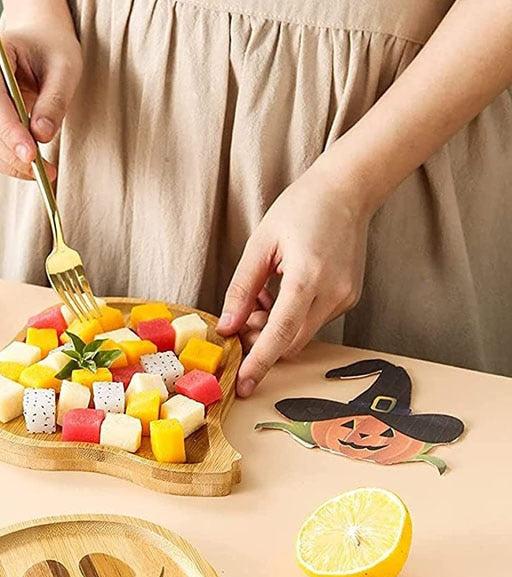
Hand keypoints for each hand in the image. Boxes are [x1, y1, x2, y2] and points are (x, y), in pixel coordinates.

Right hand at [0, 21, 81, 179]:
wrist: (39, 37)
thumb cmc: (52, 47)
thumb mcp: (65, 69)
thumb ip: (54, 102)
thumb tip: (41, 136)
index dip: (10, 132)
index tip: (32, 155)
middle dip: (12, 155)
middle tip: (44, 173)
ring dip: (9, 164)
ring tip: (42, 173)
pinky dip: (5, 161)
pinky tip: (29, 166)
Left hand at [217, 158, 371, 396]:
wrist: (348, 190)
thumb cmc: (301, 208)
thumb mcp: (259, 245)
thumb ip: (241, 290)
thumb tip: (227, 327)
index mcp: (307, 277)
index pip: (279, 334)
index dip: (259, 363)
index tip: (243, 386)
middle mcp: (332, 293)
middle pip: (290, 343)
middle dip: (263, 340)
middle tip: (246, 314)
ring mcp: (345, 298)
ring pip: (302, 335)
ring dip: (277, 328)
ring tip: (266, 292)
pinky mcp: (349, 298)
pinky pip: (313, 321)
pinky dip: (292, 317)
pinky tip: (283, 290)